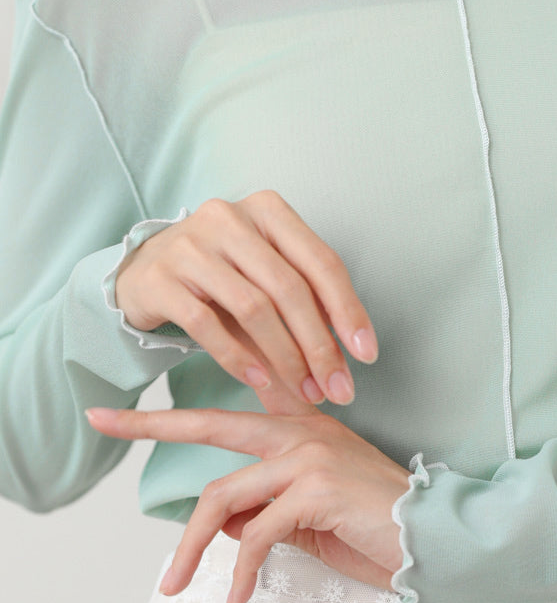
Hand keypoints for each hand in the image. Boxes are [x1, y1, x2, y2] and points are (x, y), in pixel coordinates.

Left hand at [84, 404, 412, 602]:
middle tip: (101, 422)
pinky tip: (238, 596)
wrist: (434, 538)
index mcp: (300, 429)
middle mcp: (302, 430)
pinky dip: (240, 570)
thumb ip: (264, 510)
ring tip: (177, 587)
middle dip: (151, 424)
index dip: (172, 410)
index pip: (227, 412)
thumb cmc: (375, 530)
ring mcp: (310, 454)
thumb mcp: (308, 520)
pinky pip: (257, 532)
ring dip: (192, 547)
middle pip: (211, 427)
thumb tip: (218, 524)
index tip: (119, 409)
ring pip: (224, 495)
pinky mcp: (318, 488)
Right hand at [114, 190, 377, 411]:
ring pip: (253, 308)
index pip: (321, 262)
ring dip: (285, 358)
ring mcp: (191, 246)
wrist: (144, 272)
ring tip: (304, 391)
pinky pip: (206, 324)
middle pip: (290, 289)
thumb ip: (304, 314)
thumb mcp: (266, 280)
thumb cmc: (222, 276)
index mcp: (269, 211)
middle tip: (336, 389)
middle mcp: (230, 219)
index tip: (367, 355)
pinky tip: (259, 380)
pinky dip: (237, 357)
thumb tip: (343, 372)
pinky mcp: (159, 279)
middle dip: (319, 346)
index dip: (349, 311)